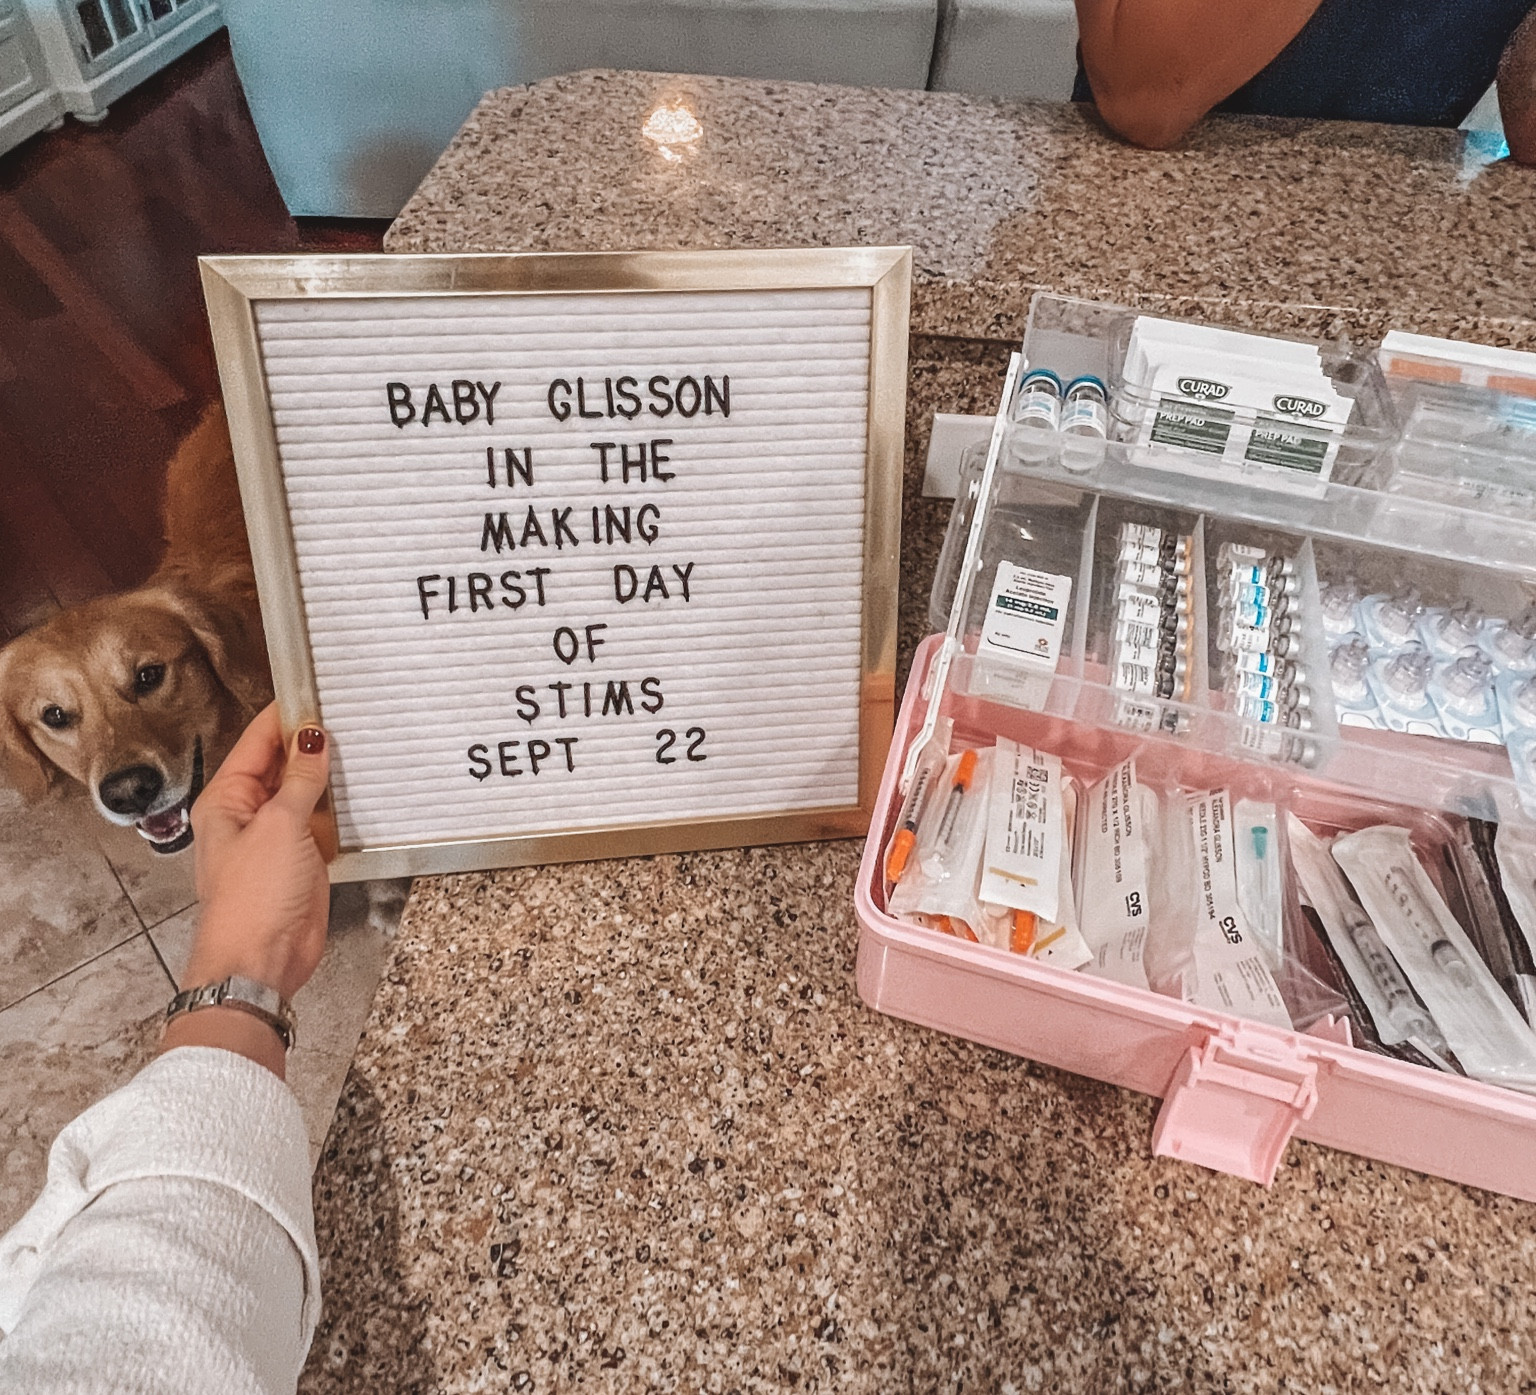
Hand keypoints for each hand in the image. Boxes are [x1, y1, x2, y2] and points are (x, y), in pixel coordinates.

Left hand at [182, 703, 332, 1000]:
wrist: (262, 959)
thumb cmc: (251, 903)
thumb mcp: (279, 826)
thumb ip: (300, 780)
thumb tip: (312, 742)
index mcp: (226, 799)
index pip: (256, 742)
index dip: (285, 717)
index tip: (314, 695)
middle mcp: (248, 815)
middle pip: (280, 764)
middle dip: (310, 745)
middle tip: (344, 719)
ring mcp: (276, 837)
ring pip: (304, 792)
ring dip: (326, 777)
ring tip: (355, 750)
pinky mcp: (301, 859)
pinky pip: (321, 820)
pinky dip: (338, 807)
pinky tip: (355, 793)